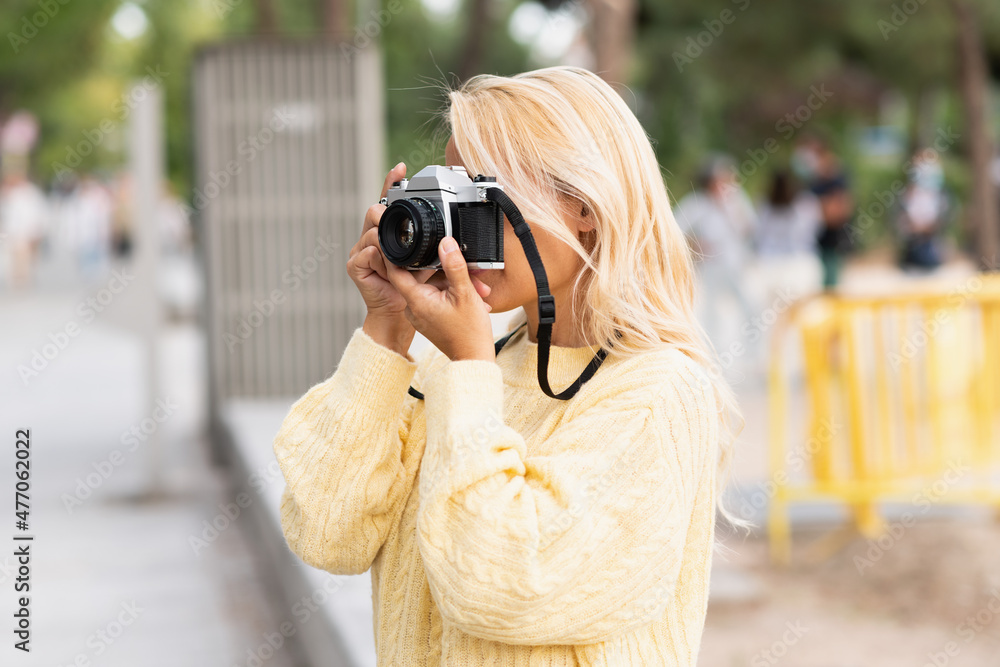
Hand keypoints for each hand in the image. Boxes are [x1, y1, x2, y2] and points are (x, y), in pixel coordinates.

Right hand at [347, 163, 433, 353]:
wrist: (402, 316)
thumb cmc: (419, 290)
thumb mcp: (437, 265)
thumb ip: (448, 253)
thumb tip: (470, 247)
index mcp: (392, 233)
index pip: (390, 203)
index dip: (392, 183)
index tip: (401, 167)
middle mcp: (374, 238)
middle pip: (375, 211)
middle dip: (386, 212)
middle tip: (395, 215)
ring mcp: (362, 251)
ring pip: (371, 231)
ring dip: (386, 239)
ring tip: (396, 250)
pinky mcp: (355, 266)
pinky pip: (366, 253)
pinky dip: (378, 258)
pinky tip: (385, 264)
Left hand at [386, 236, 495, 361]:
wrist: (473, 358)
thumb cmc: (469, 333)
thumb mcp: (465, 293)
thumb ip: (453, 265)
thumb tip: (445, 243)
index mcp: (417, 300)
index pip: (395, 270)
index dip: (398, 253)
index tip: (404, 240)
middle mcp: (413, 308)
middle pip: (421, 276)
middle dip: (444, 271)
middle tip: (466, 271)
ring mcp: (420, 314)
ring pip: (431, 287)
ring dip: (452, 284)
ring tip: (475, 290)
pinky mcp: (428, 318)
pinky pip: (434, 297)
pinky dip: (450, 294)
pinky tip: (468, 296)